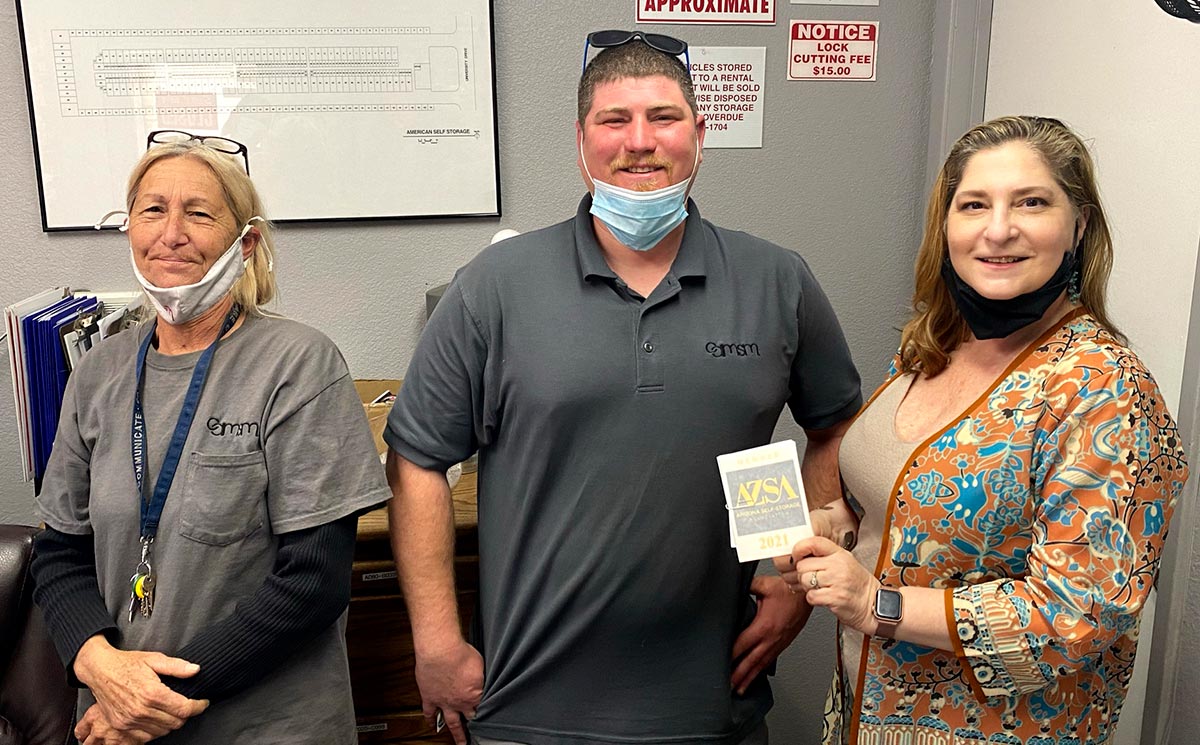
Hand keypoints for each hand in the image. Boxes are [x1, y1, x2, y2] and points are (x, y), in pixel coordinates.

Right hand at [73, 636, 207, 737]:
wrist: (99, 670)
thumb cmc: (126, 663)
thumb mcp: (154, 659)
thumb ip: (177, 666)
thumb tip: (196, 670)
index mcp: (152, 693)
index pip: (184, 709)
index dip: (198, 707)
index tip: (203, 702)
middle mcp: (141, 710)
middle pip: (175, 723)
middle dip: (186, 715)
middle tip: (188, 705)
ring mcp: (129, 720)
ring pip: (162, 731)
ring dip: (171, 723)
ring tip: (173, 711)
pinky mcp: (121, 725)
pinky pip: (145, 736)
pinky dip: (155, 730)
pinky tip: (158, 719)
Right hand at [414, 637, 483, 744]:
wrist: (440, 650)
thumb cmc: (460, 653)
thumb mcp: (481, 664)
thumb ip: (482, 675)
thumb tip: (485, 678)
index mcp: (475, 695)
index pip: (484, 707)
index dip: (488, 710)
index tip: (490, 714)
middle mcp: (460, 702)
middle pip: (470, 718)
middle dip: (475, 724)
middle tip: (479, 733)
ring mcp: (444, 702)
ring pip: (452, 723)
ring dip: (457, 733)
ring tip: (460, 742)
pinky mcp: (430, 697)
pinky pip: (430, 713)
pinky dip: (430, 720)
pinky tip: (432, 726)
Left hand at [731, 575, 810, 693]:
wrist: (809, 595)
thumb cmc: (790, 591)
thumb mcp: (765, 585)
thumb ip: (747, 587)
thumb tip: (732, 586)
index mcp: (764, 626)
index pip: (742, 644)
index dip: (730, 655)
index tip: (720, 664)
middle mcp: (771, 639)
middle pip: (751, 661)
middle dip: (738, 675)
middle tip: (727, 686)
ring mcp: (778, 643)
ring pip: (761, 664)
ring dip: (749, 678)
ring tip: (739, 689)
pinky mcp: (783, 644)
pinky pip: (769, 660)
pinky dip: (760, 670)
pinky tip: (755, 675)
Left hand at [785, 536, 880, 634]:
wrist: (873, 604)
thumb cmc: (856, 584)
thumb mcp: (844, 562)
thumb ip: (825, 556)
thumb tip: (799, 555)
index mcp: (839, 554)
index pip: (814, 542)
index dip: (799, 548)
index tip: (796, 556)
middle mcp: (838, 565)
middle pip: (803, 565)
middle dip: (803, 574)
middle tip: (813, 580)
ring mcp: (837, 581)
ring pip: (805, 580)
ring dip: (808, 587)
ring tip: (820, 588)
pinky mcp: (835, 597)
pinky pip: (811, 596)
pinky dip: (813, 599)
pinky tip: (823, 597)